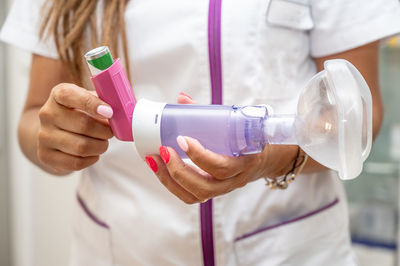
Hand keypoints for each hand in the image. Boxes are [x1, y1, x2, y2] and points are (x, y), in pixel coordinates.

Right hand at [37, 83, 113, 173]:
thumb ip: (104, 101)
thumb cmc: (79, 113)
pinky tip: (93, 153)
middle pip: (83, 125)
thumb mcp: (89, 100)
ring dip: (100, 147)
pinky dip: (91, 159)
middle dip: (104, 131)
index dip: (92, 103)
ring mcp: (43, 136)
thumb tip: (121, 112)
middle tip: (110, 133)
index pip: (70, 95)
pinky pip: (76, 163)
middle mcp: (47, 114)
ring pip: (81, 147)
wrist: (54, 130)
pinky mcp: (45, 156)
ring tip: (102, 143)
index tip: (110, 112)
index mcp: (58, 94)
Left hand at [145, 93, 297, 203]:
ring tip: (154, 160)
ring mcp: (223, 189)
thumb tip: (181, 99)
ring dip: (170, 179)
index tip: (182, 139)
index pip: (222, 167)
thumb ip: (209, 113)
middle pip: (205, 187)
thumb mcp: (235, 124)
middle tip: (162, 149)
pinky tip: (160, 169)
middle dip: (179, 170)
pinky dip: (171, 184)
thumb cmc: (247, 138)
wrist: (263, 158)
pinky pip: (190, 196)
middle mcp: (234, 180)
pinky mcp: (211, 192)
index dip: (200, 156)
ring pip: (195, 195)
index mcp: (244, 162)